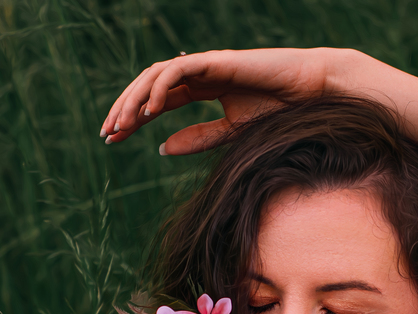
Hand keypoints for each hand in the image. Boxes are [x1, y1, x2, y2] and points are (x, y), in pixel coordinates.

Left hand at [98, 47, 359, 154]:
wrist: (311, 92)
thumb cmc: (279, 110)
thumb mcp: (232, 132)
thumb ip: (198, 139)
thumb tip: (162, 149)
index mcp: (202, 88)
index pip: (157, 101)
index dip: (132, 118)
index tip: (112, 138)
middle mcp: (199, 73)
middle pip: (149, 86)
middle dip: (124, 108)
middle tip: (106, 133)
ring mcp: (206, 64)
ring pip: (156, 76)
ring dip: (134, 99)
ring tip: (121, 125)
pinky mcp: (216, 61)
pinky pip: (178, 71)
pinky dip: (159, 89)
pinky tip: (148, 112)